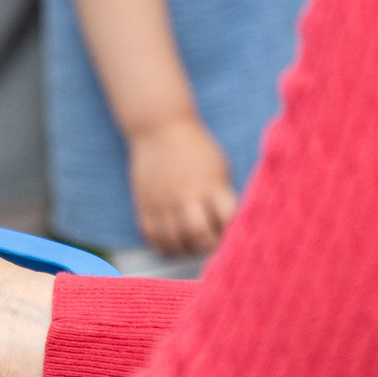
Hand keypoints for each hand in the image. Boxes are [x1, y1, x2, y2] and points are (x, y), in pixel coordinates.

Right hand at [128, 117, 236, 256]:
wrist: (159, 128)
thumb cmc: (195, 148)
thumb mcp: (219, 166)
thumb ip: (224, 194)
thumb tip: (232, 223)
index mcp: (210, 184)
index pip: (227, 219)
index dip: (233, 232)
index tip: (233, 235)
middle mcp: (186, 195)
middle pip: (199, 235)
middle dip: (209, 245)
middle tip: (211, 243)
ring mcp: (163, 202)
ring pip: (175, 242)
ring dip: (186, 248)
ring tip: (192, 243)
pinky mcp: (144, 204)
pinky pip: (152, 237)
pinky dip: (163, 245)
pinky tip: (172, 240)